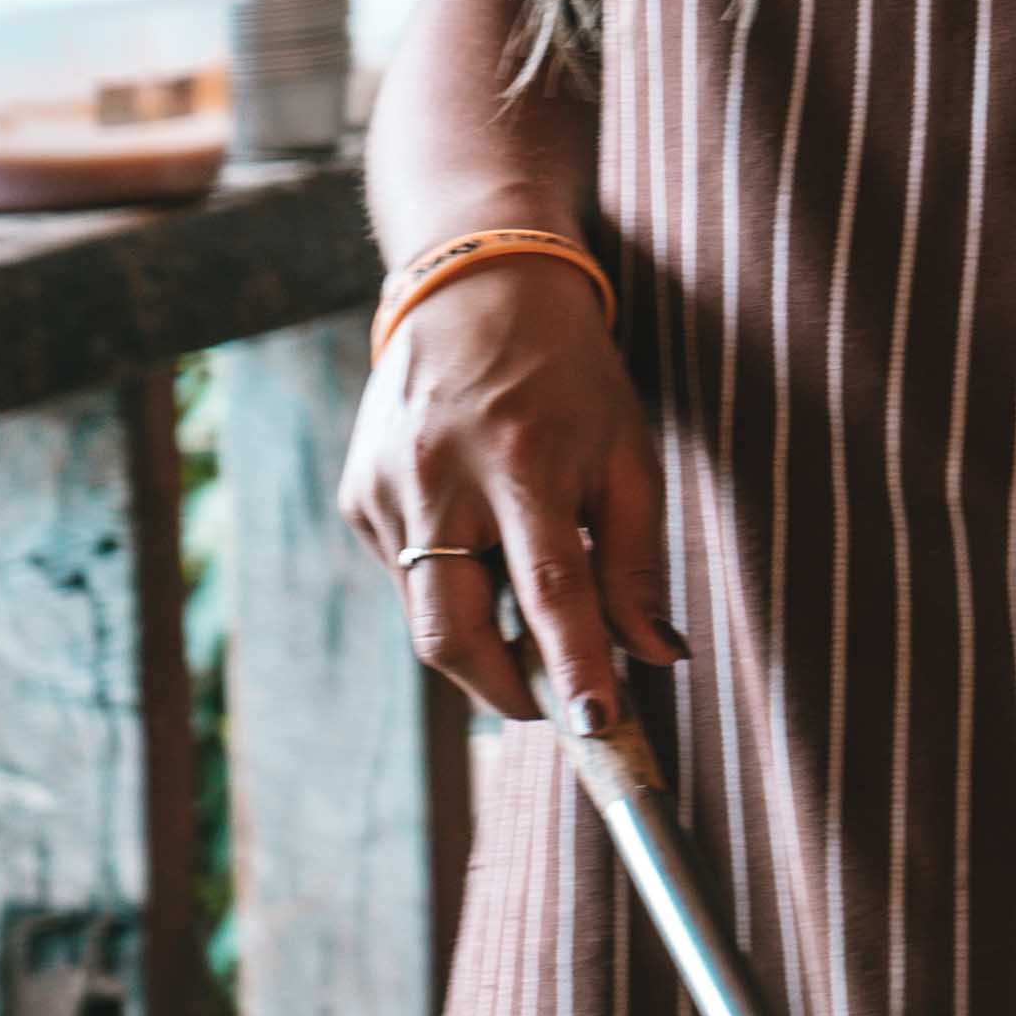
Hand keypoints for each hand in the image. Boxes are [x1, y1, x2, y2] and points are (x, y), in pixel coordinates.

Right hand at [340, 245, 676, 724]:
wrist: (474, 289)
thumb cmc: (572, 377)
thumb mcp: (630, 454)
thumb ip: (637, 560)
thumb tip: (658, 656)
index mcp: (522, 464)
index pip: (549, 590)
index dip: (573, 665)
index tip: (597, 725)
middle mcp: (439, 481)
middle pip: (451, 633)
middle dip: (504, 692)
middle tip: (555, 707)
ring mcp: (384, 492)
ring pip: (426, 614)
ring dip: (481, 639)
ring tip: (529, 619)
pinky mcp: (357, 499)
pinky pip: (408, 574)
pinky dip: (452, 585)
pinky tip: (481, 540)